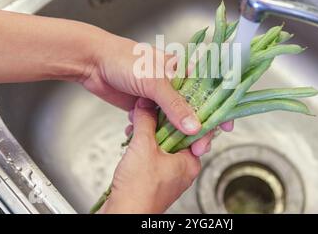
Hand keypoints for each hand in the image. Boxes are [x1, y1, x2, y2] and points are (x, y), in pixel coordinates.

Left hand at [82, 33, 232, 154]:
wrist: (93, 63)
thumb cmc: (124, 60)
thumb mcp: (154, 80)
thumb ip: (174, 104)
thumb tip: (194, 126)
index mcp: (182, 71)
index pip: (208, 91)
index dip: (218, 109)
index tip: (224, 127)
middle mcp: (174, 85)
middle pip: (194, 110)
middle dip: (199, 130)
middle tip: (200, 147)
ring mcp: (160, 99)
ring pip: (175, 121)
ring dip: (177, 136)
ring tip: (179, 150)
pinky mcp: (146, 109)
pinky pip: (157, 126)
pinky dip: (157, 135)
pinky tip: (153, 142)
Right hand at [100, 98, 200, 212]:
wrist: (123, 215)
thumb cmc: (139, 191)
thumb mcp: (143, 146)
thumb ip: (146, 121)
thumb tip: (145, 105)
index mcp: (190, 162)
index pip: (194, 130)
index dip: (181, 113)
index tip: (172, 101)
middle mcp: (183, 169)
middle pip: (176, 135)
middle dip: (158, 123)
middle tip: (148, 111)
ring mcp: (169, 176)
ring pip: (162, 145)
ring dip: (148, 134)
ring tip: (136, 124)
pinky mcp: (155, 180)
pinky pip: (153, 156)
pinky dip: (143, 147)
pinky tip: (132, 140)